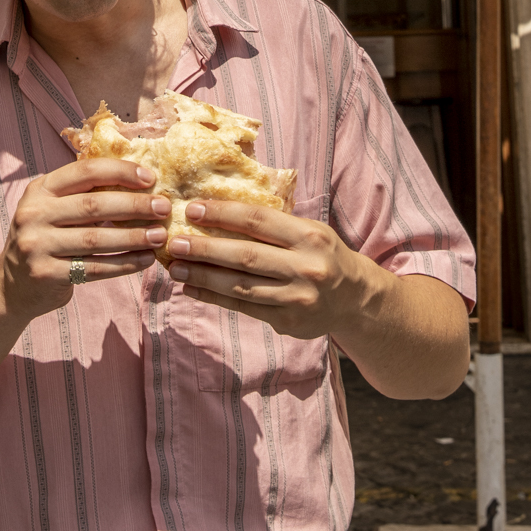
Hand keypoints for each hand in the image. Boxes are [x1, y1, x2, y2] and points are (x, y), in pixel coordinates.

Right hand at [0, 159, 169, 320]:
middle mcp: (34, 213)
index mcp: (40, 189)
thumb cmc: (45, 238)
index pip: (85, 172)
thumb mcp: (53, 208)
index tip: (150, 178)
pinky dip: (124, 264)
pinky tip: (144, 259)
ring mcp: (37, 245)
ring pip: (96, 239)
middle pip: (94, 206)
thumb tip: (140, 183)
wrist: (11, 285)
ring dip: (134, 236)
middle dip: (134, 205)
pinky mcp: (46, 273)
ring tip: (159, 236)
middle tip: (163, 208)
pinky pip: (94, 268)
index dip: (120, 172)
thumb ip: (83, 195)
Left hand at [166, 200, 364, 340]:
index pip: (258, 220)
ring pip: (240, 286)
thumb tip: (218, 211)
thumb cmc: (321, 254)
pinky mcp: (288, 322)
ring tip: (175, 268)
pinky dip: (214, 298)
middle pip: (245, 256)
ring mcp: (296, 298)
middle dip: (205, 248)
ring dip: (203, 276)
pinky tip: (193, 288)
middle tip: (175, 242)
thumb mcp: (308, 230)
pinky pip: (244, 308)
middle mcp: (304, 267)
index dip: (222, 214)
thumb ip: (273, 223)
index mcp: (308, 235)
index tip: (192, 209)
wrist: (355, 298)